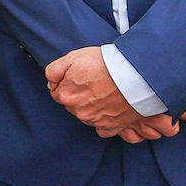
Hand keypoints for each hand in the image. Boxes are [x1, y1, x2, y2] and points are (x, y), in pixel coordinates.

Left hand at [44, 46, 185, 140]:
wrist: (135, 73)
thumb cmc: (106, 64)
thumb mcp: (72, 57)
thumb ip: (54, 70)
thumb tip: (51, 81)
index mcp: (66, 96)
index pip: (57, 93)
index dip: (67, 82)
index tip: (79, 77)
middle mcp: (79, 112)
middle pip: (73, 105)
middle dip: (79, 95)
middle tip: (94, 82)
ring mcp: (96, 121)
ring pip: (87, 115)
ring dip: (92, 106)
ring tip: (105, 91)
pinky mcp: (112, 126)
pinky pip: (103, 128)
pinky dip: (105, 120)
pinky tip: (110, 107)